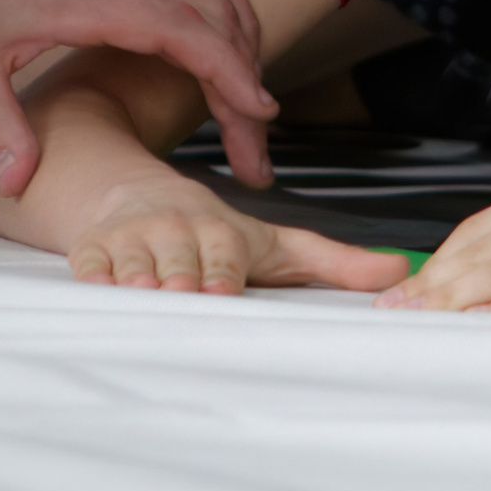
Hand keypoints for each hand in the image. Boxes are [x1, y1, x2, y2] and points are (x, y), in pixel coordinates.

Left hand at [0, 0, 279, 199]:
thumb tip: (20, 183)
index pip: (185, 29)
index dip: (229, 72)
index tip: (257, 116)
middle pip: (215, 11)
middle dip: (246, 77)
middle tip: (253, 146)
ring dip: (243, 37)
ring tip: (246, 101)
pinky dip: (223, 7)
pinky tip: (219, 44)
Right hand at [69, 169, 409, 296]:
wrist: (133, 194)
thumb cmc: (213, 231)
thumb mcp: (274, 242)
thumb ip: (334, 261)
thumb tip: (401, 271)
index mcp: (219, 230)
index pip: (222, 256)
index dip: (220, 273)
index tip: (220, 291)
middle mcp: (175, 230)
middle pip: (178, 264)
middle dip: (178, 281)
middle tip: (180, 297)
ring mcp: (131, 242)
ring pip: (133, 267)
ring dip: (135, 284)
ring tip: (141, 297)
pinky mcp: (92, 252)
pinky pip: (89, 269)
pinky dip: (93, 282)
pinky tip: (98, 294)